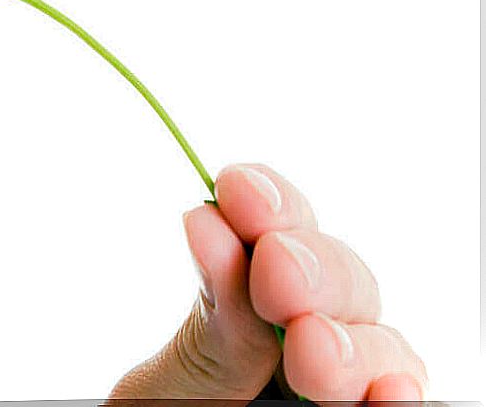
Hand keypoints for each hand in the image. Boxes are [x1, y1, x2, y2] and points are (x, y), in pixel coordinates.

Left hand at [108, 163, 427, 401]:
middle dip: (314, 269)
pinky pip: (404, 398)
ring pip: (382, 342)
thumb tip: (206, 217)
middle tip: (276, 272)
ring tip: (313, 354)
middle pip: (341, 278)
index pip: (278, 231)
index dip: (269, 202)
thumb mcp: (172, 384)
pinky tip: (389, 398)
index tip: (234, 189)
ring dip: (353, 342)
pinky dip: (399, 393)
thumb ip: (208, 322)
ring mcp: (347, 381)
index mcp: (252, 297)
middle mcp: (308, 329)